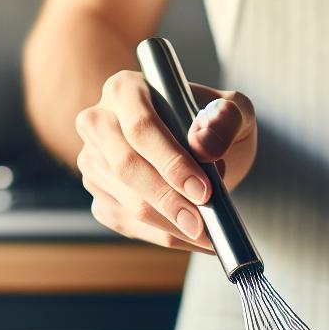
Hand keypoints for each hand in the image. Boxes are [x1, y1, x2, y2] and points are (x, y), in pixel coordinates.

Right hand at [74, 69, 256, 251]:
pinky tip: (194, 240)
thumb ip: (226, 119)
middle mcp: (99, 122)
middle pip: (126, 167)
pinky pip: (127, 224)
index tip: (203, 190)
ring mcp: (94, 162)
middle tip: (202, 224)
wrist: (204, 149)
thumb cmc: (215, 123)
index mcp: (126, 90)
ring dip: (170, 225)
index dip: (171, 162)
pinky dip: (164, 237)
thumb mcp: (234, 110)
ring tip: (209, 232)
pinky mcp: (99, 196)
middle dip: (168, 201)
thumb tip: (203, 145)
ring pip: (126, 202)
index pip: (141, 128)